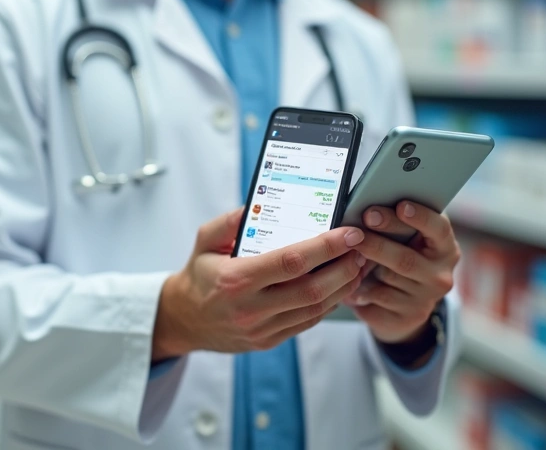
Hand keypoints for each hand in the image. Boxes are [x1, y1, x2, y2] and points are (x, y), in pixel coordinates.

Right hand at [152, 208, 365, 360]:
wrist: (184, 319)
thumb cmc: (198, 275)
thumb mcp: (204, 240)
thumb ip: (231, 220)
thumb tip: (262, 204)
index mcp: (235, 279)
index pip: (291, 262)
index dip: (326, 247)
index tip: (349, 233)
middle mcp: (250, 308)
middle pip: (311, 289)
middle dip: (344, 267)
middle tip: (361, 248)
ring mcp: (261, 329)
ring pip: (315, 309)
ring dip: (343, 286)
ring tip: (357, 264)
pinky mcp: (269, 340)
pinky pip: (308, 322)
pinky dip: (329, 302)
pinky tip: (338, 284)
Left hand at [346, 201, 457, 344]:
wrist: (405, 305)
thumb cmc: (401, 256)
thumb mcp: (406, 240)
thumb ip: (396, 226)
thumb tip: (366, 209)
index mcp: (445, 247)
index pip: (438, 229)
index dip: (420, 217)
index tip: (401, 206)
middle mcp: (441, 274)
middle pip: (406, 258)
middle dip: (377, 242)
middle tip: (356, 231)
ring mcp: (426, 298)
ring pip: (388, 278)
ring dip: (363, 266)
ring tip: (345, 255)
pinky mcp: (409, 316)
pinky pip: (378, 298)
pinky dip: (359, 287)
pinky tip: (348, 281)